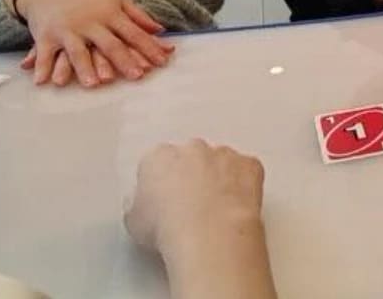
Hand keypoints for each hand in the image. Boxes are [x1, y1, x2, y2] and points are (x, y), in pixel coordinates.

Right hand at [13, 0, 175, 87]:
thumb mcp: (115, 0)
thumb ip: (138, 16)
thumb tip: (161, 30)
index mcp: (110, 13)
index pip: (133, 32)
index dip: (148, 47)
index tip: (162, 62)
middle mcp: (90, 22)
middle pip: (109, 44)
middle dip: (124, 60)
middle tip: (137, 76)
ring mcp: (68, 30)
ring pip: (78, 51)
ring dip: (85, 68)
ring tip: (93, 84)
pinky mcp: (45, 36)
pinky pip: (44, 54)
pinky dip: (42, 67)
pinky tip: (42, 81)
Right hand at [126, 140, 264, 255]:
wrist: (207, 234)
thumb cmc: (168, 227)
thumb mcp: (133, 221)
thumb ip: (136, 204)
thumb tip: (141, 205)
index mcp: (158, 157)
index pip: (157, 163)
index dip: (161, 185)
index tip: (164, 203)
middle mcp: (191, 148)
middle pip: (190, 157)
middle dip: (191, 176)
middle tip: (191, 207)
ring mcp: (223, 154)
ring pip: (221, 161)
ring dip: (219, 179)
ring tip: (216, 212)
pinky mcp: (249, 165)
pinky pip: (248, 170)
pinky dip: (246, 185)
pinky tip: (238, 207)